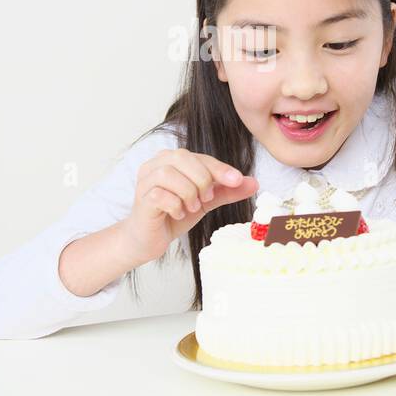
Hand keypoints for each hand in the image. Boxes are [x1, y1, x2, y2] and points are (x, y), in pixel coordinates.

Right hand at [124, 148, 258, 265]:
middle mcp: (155, 165)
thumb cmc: (175, 215)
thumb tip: (253, 183)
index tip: (237, 180)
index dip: (219, 168)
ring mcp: (145, 181)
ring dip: (188, 193)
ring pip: (169, 174)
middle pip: (182, 157)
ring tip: (192, 208)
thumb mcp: (206, 201)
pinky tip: (179, 214)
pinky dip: (175, 206)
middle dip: (201, 179)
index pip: (199, 156)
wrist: (150, 239)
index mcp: (172, 160)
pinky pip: (160, 195)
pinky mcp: (142, 199)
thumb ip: (226, 191)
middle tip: (207, 199)